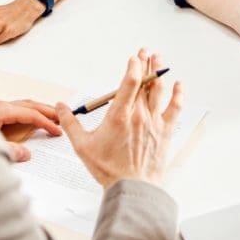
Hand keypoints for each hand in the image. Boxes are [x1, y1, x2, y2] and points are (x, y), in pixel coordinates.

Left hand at [0, 99, 61, 161]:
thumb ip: (9, 151)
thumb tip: (26, 154)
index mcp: (1, 110)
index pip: (30, 114)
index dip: (46, 122)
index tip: (58, 131)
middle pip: (29, 104)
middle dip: (46, 110)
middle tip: (62, 116)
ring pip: (21, 106)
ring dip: (37, 111)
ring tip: (50, 116)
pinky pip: (14, 112)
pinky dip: (26, 114)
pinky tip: (29, 122)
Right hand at [56, 49, 183, 188]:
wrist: (133, 188)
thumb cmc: (109, 169)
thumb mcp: (83, 146)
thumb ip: (70, 125)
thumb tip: (60, 107)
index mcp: (119, 116)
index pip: (129, 82)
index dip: (133, 66)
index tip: (133, 58)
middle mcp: (139, 115)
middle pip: (144, 82)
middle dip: (145, 64)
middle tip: (145, 52)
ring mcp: (154, 122)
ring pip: (159, 91)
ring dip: (159, 73)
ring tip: (158, 59)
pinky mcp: (165, 131)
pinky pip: (175, 108)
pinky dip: (178, 94)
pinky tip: (178, 85)